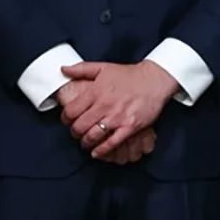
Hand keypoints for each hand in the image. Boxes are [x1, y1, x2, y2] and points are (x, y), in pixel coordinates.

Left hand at [59, 60, 179, 158]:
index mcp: (96, 91)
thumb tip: (63, 69)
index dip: (65, 119)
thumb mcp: (104, 67)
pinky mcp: (130, 126)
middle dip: (74, 132)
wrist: (156, 79)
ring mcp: (118, 117)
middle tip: (77, 132)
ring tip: (86, 142)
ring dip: (86, 142)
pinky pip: (111, 143)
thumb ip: (82, 69)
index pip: (71, 111)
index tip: (68, 121)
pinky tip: (97, 152)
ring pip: (92, 136)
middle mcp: (105, 105)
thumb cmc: (130, 74)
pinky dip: (101, 150)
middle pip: (79, 127)